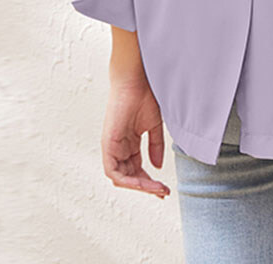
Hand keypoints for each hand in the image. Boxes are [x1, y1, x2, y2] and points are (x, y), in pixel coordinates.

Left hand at [101, 75, 170, 198]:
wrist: (136, 80)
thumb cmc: (144, 96)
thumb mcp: (153, 126)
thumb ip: (155, 146)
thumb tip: (158, 167)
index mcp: (129, 143)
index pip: (137, 170)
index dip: (150, 182)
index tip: (164, 188)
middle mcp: (119, 147)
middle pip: (129, 177)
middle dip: (146, 187)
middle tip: (163, 192)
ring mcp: (112, 147)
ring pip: (121, 178)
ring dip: (140, 186)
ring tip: (157, 189)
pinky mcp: (108, 144)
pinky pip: (113, 171)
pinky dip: (127, 180)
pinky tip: (143, 183)